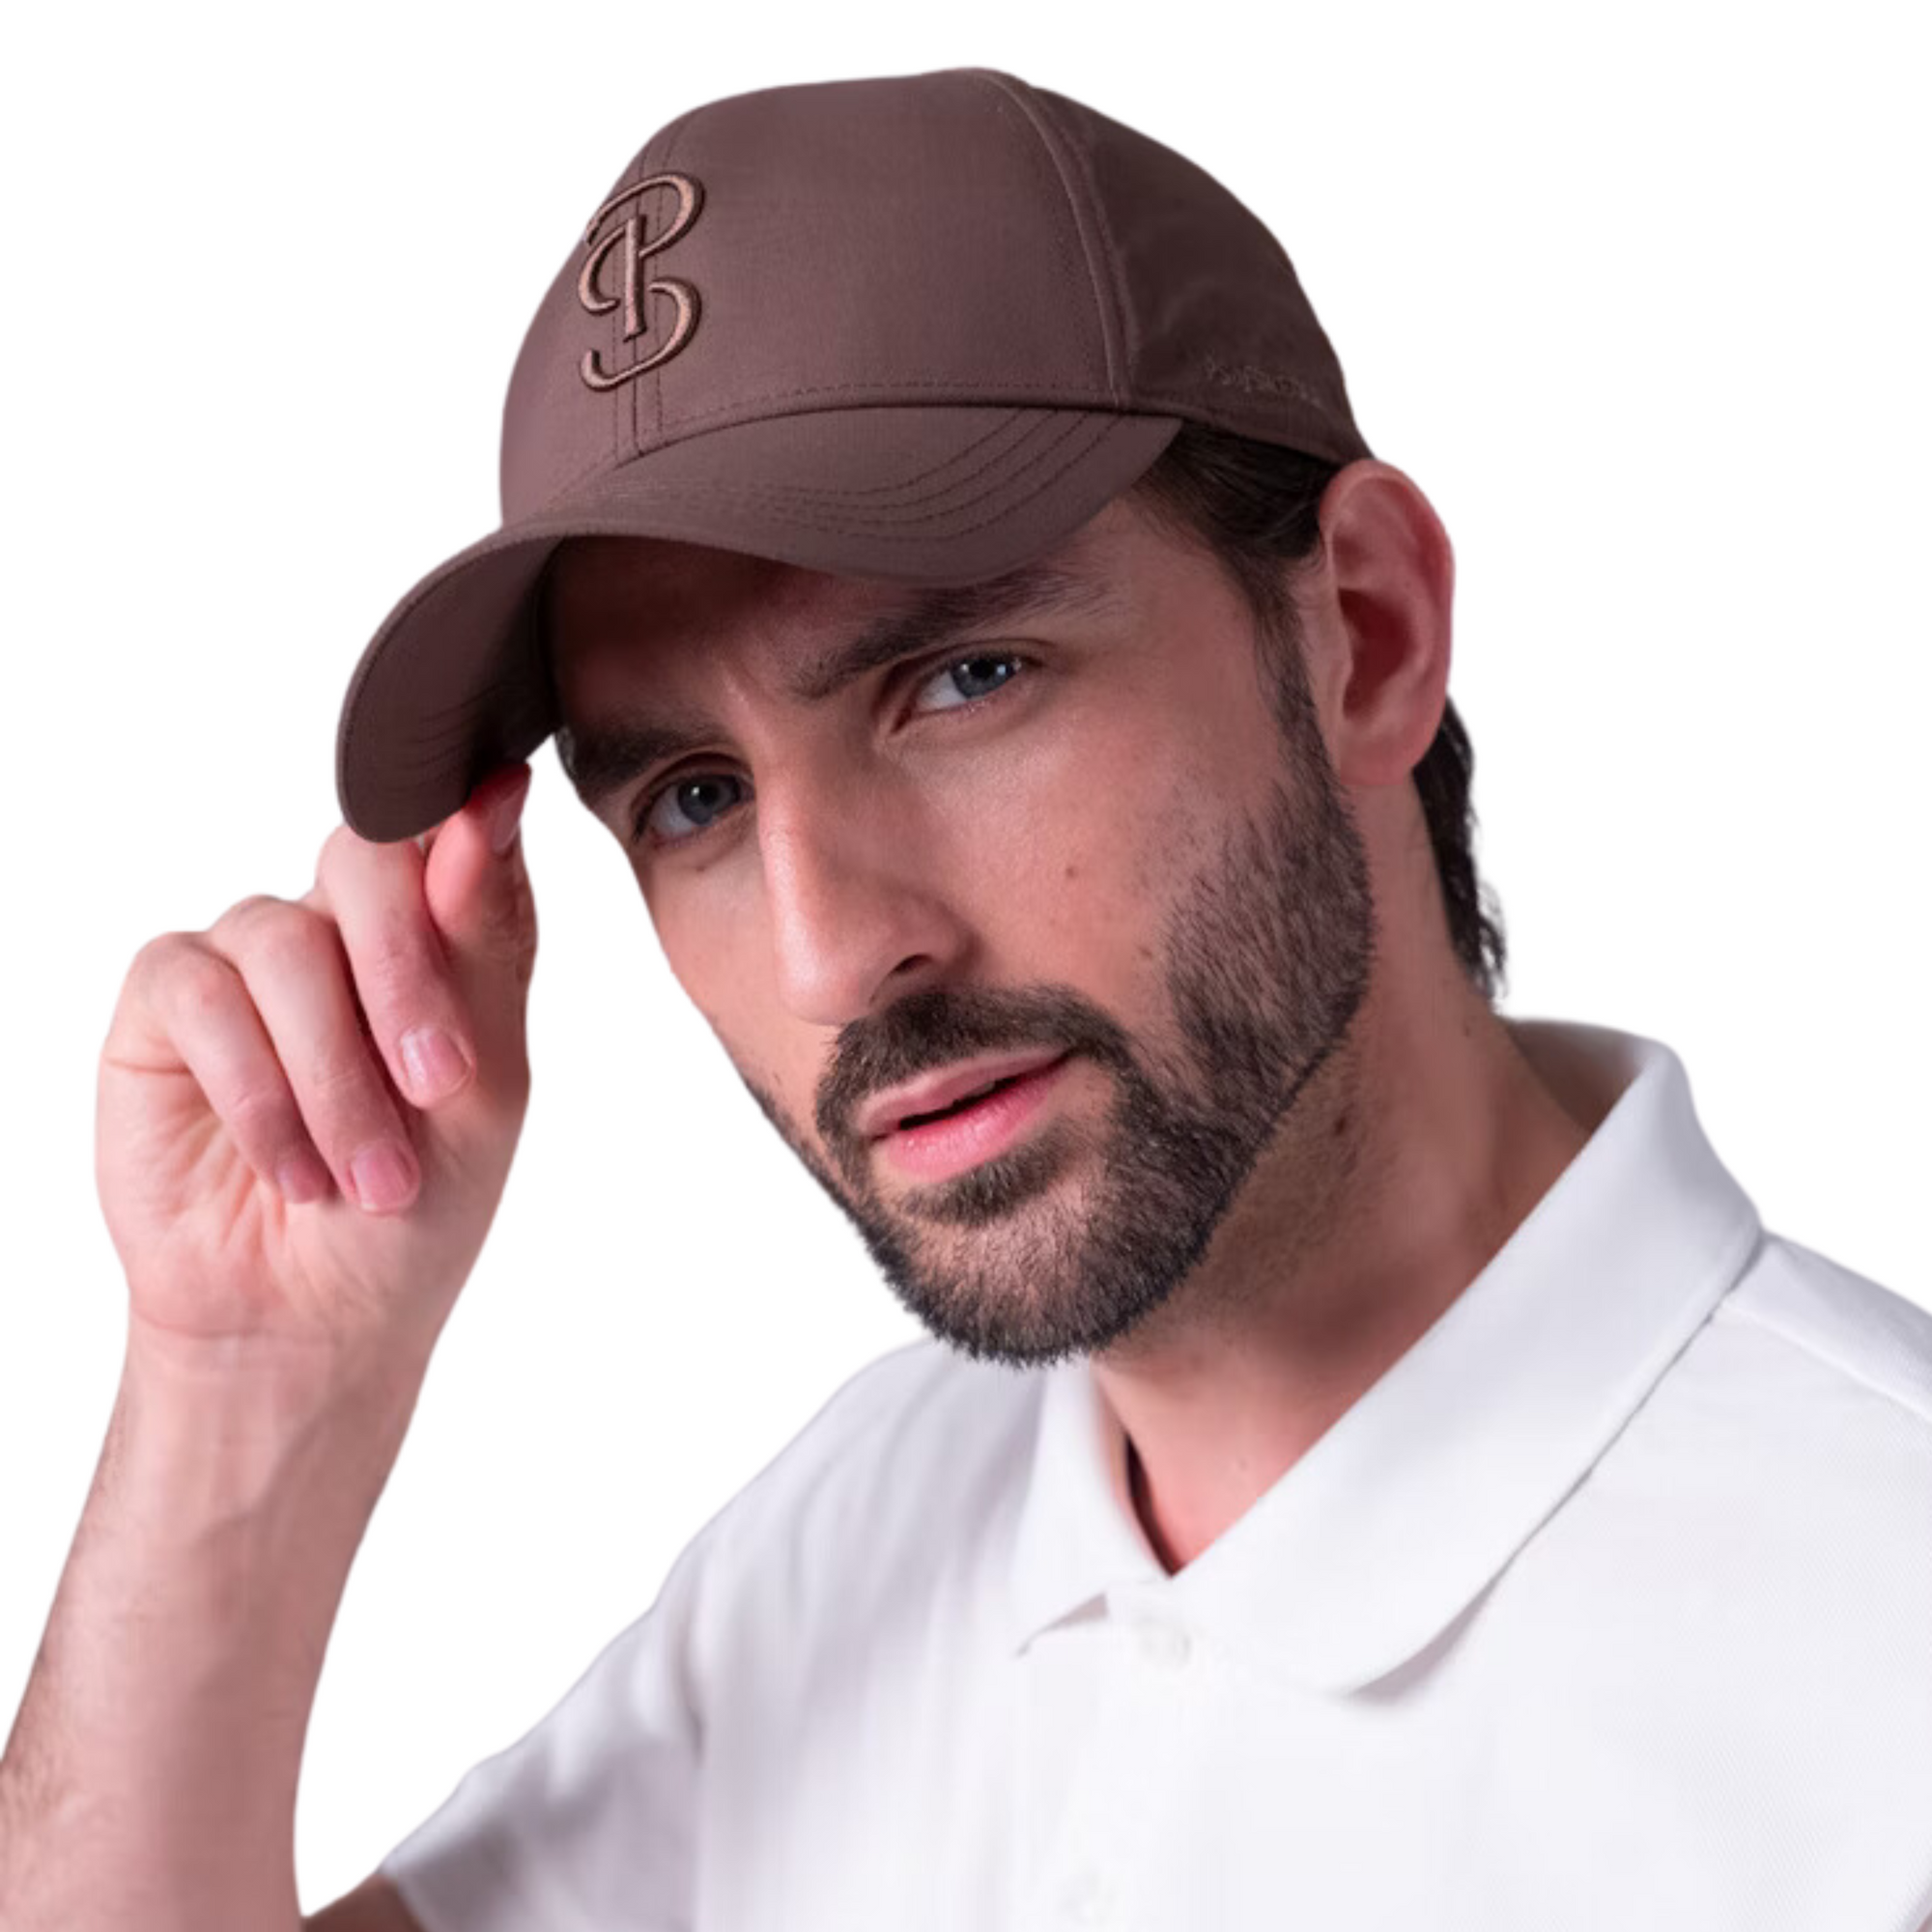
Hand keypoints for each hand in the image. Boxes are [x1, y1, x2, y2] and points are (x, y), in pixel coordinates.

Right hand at [94, 762, 538, 1389]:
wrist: (319, 1321)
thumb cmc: (418, 1206)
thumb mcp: (483, 1084)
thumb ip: (482, 942)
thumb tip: (493, 799)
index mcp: (437, 933)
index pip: (453, 836)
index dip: (467, 817)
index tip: (498, 796)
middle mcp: (341, 928)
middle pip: (365, 857)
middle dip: (407, 970)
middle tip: (441, 1085)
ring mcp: (250, 957)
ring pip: (285, 941)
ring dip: (336, 1074)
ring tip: (370, 1177)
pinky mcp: (167, 1004)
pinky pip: (200, 993)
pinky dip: (258, 1090)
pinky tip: (294, 1168)